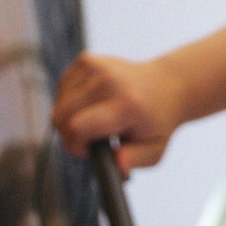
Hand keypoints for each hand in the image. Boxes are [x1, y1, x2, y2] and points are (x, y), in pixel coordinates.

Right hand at [53, 54, 190, 171]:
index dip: (74, 147)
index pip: (77, 128)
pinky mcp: (86, 59)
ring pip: (58, 104)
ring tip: (93, 121)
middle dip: (68, 135)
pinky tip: (90, 105)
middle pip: (61, 116)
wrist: (167, 85)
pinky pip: (61, 90)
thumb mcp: (154, 150)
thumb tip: (118, 165)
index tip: (90, 151)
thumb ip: (133, 160)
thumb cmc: (157, 122)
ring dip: (68, 119)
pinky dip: (69, 102)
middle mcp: (108, 81)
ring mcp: (96, 66)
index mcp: (126, 105)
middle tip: (91, 139)